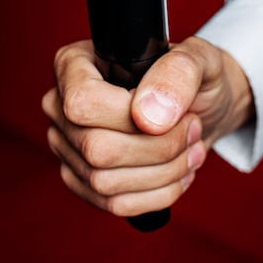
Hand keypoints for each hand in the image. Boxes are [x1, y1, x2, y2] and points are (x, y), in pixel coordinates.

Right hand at [42, 36, 254, 216]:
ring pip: (104, 182)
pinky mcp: (82, 179)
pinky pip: (114, 204)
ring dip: (164, 173)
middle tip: (193, 128)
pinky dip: (158, 194)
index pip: (83, 102)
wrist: (201, 102)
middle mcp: (61, 104)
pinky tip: (181, 172)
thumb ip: (177, 73)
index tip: (174, 112)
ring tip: (193, 149)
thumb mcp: (199, 58)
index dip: (129, 116)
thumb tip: (148, 115)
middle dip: (159, 147)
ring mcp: (67, 144)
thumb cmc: (194, 74)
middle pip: (96, 147)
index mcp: (76, 63)